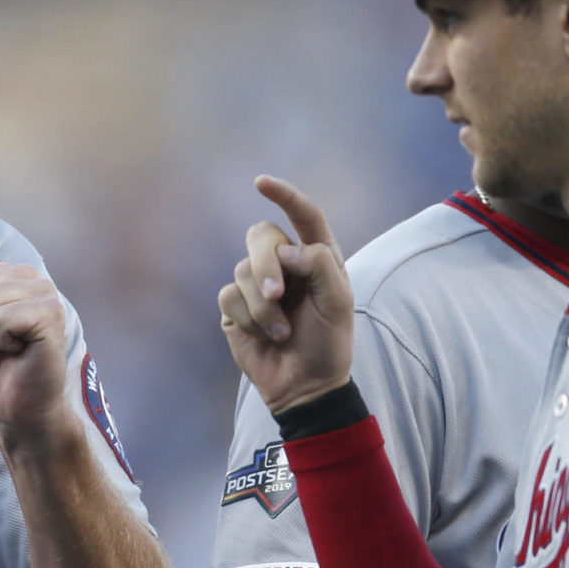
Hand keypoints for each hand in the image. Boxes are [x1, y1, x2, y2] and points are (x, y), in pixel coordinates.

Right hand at [218, 176, 353, 414]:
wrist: (305, 385)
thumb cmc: (328, 343)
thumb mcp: (339, 303)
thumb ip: (319, 265)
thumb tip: (282, 251)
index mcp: (316, 257)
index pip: (304, 215)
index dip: (284, 195)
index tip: (261, 182)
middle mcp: (285, 264)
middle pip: (261, 236)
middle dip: (265, 264)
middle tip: (277, 294)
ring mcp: (257, 284)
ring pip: (242, 270)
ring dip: (263, 306)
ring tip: (282, 332)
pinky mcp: (235, 306)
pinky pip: (229, 295)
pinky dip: (248, 318)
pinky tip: (264, 336)